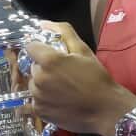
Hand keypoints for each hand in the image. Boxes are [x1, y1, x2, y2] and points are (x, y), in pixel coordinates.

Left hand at [26, 21, 135, 135]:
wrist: (105, 108)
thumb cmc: (96, 78)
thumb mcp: (83, 50)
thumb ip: (63, 32)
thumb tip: (44, 24)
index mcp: (49, 60)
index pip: (30, 47)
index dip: (40, 49)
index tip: (50, 54)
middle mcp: (39, 78)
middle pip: (32, 67)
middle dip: (43, 68)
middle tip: (61, 74)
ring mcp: (38, 96)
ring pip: (32, 84)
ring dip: (41, 85)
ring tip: (60, 89)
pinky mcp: (39, 111)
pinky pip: (30, 103)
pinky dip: (38, 101)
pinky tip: (52, 101)